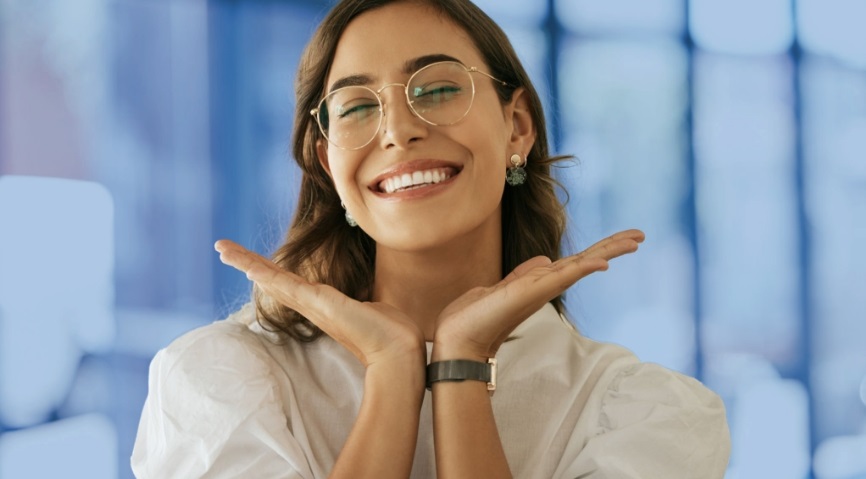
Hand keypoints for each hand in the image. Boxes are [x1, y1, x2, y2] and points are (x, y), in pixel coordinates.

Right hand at [214, 240, 425, 368]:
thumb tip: (370, 301)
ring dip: (246, 262)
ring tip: (223, 249)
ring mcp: (313, 305)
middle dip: (246, 262)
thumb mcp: (372, 307)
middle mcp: (312, 305)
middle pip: (271, 279)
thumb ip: (363, 302)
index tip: (249, 262)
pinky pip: (287, 285)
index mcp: (322, 305)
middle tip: (221, 248)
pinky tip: (248, 266)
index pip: (288, 282)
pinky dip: (266, 274)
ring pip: (272, 279)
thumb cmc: (390, 332)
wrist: (398, 350)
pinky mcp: (319, 303)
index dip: (267, 270)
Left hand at [433, 229, 644, 360]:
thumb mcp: (502, 287)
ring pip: (581, 265)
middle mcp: (546, 286)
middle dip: (613, 247)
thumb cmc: (475, 317)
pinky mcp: (532, 292)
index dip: (599, 249)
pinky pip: (564, 277)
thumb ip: (524, 274)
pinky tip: (603, 262)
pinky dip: (584, 268)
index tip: (624, 239)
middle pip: (586, 261)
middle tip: (641, 235)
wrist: (457, 339)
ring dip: (608, 251)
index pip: (576, 261)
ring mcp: (541, 289)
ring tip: (635, 240)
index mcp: (540, 283)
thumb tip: (544, 259)